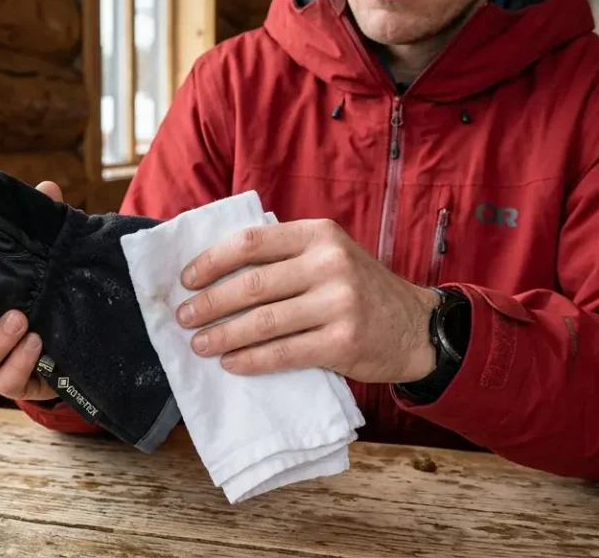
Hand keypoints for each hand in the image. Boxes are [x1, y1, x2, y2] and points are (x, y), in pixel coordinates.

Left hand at [176, 219, 441, 383]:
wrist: (415, 326)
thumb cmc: (359, 289)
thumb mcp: (330, 255)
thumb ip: (286, 256)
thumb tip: (216, 271)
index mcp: (319, 234)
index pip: (251, 242)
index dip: (212, 261)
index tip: (187, 279)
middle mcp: (330, 263)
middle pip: (252, 284)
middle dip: (209, 303)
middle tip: (183, 317)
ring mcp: (339, 303)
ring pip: (263, 322)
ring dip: (223, 335)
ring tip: (199, 344)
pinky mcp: (343, 342)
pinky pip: (284, 353)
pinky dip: (252, 360)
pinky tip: (231, 363)